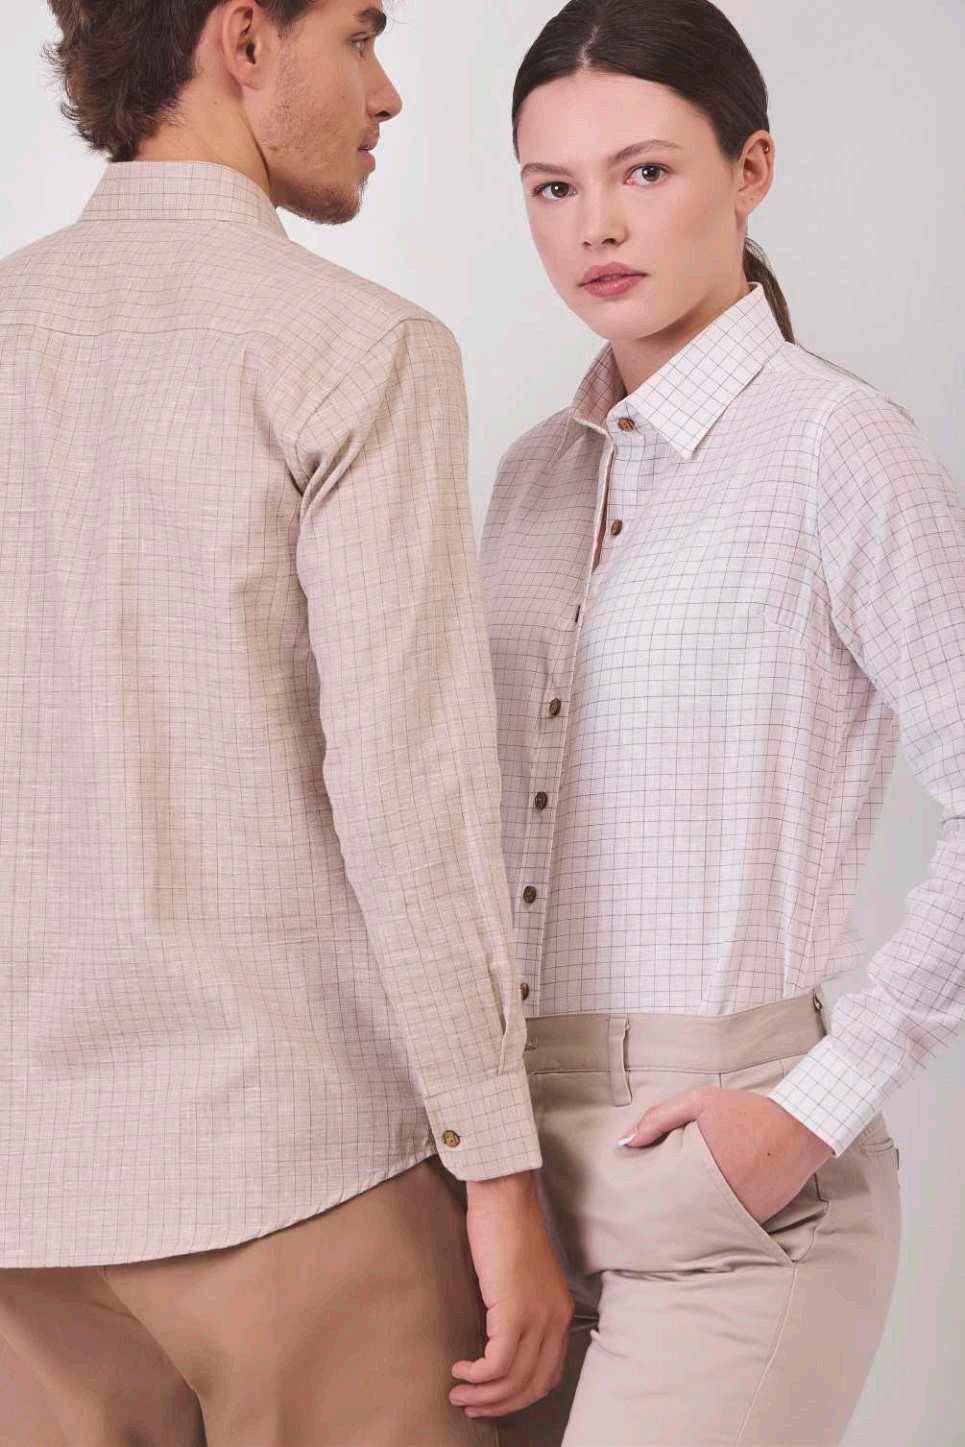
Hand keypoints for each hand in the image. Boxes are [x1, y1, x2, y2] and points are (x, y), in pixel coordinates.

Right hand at [449, 1170, 573, 1419]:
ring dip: (483, 1395)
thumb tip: (500, 1341)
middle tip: (471, 1405)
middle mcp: (555, 1320)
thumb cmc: (508, 1229)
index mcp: (560, 1313)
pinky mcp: (513, 1311)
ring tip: (459, 1392)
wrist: (504, 1197)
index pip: (548, 1375)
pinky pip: (496, 1364)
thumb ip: (522, 1309)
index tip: (493, 1398)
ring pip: (513, 1381)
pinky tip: (460, 1368)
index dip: (519, 1396)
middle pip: (531, 1386)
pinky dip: (476, 1375)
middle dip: (500, 1405)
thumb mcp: (525, 1278)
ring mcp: (537, 1317)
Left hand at [618, 1087, 833, 1223]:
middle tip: (640, 1219)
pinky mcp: (756, 1219)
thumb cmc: (747, 1111)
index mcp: (700, 1166)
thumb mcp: (700, 1101)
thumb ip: (659, 1118)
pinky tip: (699, 1217)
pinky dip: (712, 1224)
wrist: (799, 1128)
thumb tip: (625, 1141)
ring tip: (666, 1221)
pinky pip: (726, 1228)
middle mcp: (719, 1195)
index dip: (644, 1201)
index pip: (661, 1193)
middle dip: (660, 1217)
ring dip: (685, 1223)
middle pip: (677, 1216)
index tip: (629, 1204)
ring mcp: (739, 1211)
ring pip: (700, 1227)